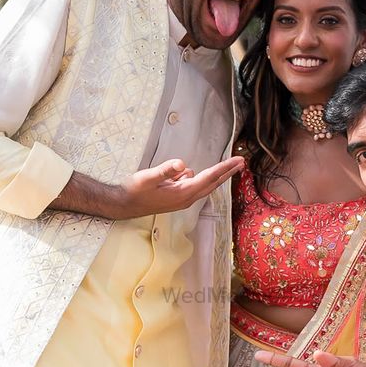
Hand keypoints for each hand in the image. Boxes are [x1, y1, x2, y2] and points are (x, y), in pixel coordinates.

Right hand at [118, 156, 243, 217]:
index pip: (209, 178)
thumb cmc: (134, 191)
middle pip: (212, 183)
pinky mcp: (176, 198)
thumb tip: (182, 164)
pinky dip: (195, 178)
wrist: (124, 205)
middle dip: (227, 172)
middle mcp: (186, 198)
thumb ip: (166, 170)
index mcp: (183, 193)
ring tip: (227, 166)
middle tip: (241, 162)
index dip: (224, 168)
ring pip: (203, 185)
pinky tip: (186, 172)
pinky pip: (192, 185)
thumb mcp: (148, 177)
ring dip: (214, 175)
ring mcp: (182, 200)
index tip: (238, 161)